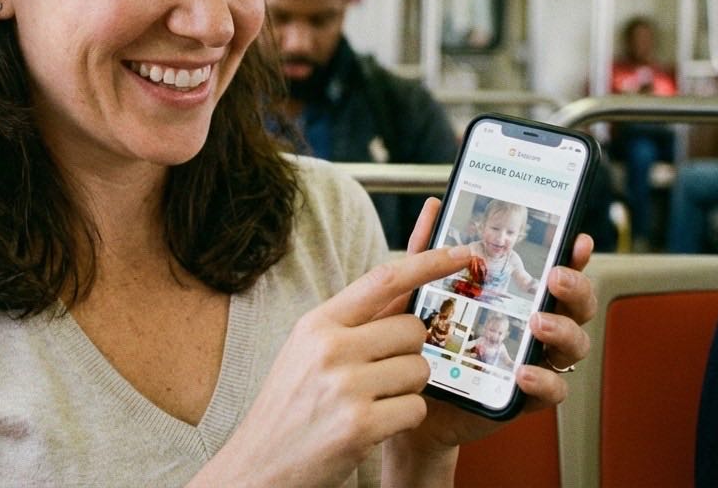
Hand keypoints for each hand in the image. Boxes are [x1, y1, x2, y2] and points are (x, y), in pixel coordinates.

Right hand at [195, 235, 474, 486]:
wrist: (257, 466)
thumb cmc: (288, 408)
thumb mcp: (307, 353)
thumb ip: (352, 324)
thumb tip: (407, 294)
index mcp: (317, 324)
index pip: (383, 279)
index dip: (428, 262)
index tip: (460, 253)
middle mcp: (330, 348)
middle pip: (412, 328)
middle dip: (411, 352)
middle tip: (382, 374)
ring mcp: (345, 386)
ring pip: (420, 370)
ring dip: (408, 390)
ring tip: (372, 403)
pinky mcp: (361, 425)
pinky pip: (416, 408)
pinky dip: (404, 419)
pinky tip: (374, 426)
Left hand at [385, 199, 596, 473]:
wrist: (403, 391)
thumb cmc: (417, 338)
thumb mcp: (417, 290)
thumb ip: (427, 251)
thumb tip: (434, 207)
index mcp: (519, 296)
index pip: (557, 271)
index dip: (574, 256)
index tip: (577, 240)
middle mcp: (536, 325)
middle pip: (577, 304)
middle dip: (576, 287)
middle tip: (556, 278)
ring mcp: (535, 359)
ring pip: (574, 346)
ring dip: (563, 331)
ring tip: (538, 323)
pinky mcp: (526, 396)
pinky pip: (553, 390)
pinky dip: (544, 381)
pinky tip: (524, 371)